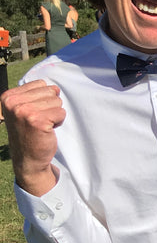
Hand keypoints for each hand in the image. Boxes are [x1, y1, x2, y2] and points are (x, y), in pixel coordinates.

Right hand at [1, 80, 64, 195]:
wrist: (28, 158)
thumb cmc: (29, 131)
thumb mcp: (24, 108)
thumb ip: (37, 94)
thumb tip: (55, 88)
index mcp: (8, 97)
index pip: (41, 84)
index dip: (43, 99)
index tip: (32, 113)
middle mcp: (13, 103)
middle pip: (50, 91)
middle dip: (50, 106)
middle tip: (38, 121)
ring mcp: (24, 112)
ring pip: (57, 101)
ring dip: (54, 114)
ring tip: (42, 125)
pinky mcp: (37, 121)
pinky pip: (62, 113)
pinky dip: (59, 122)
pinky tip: (47, 130)